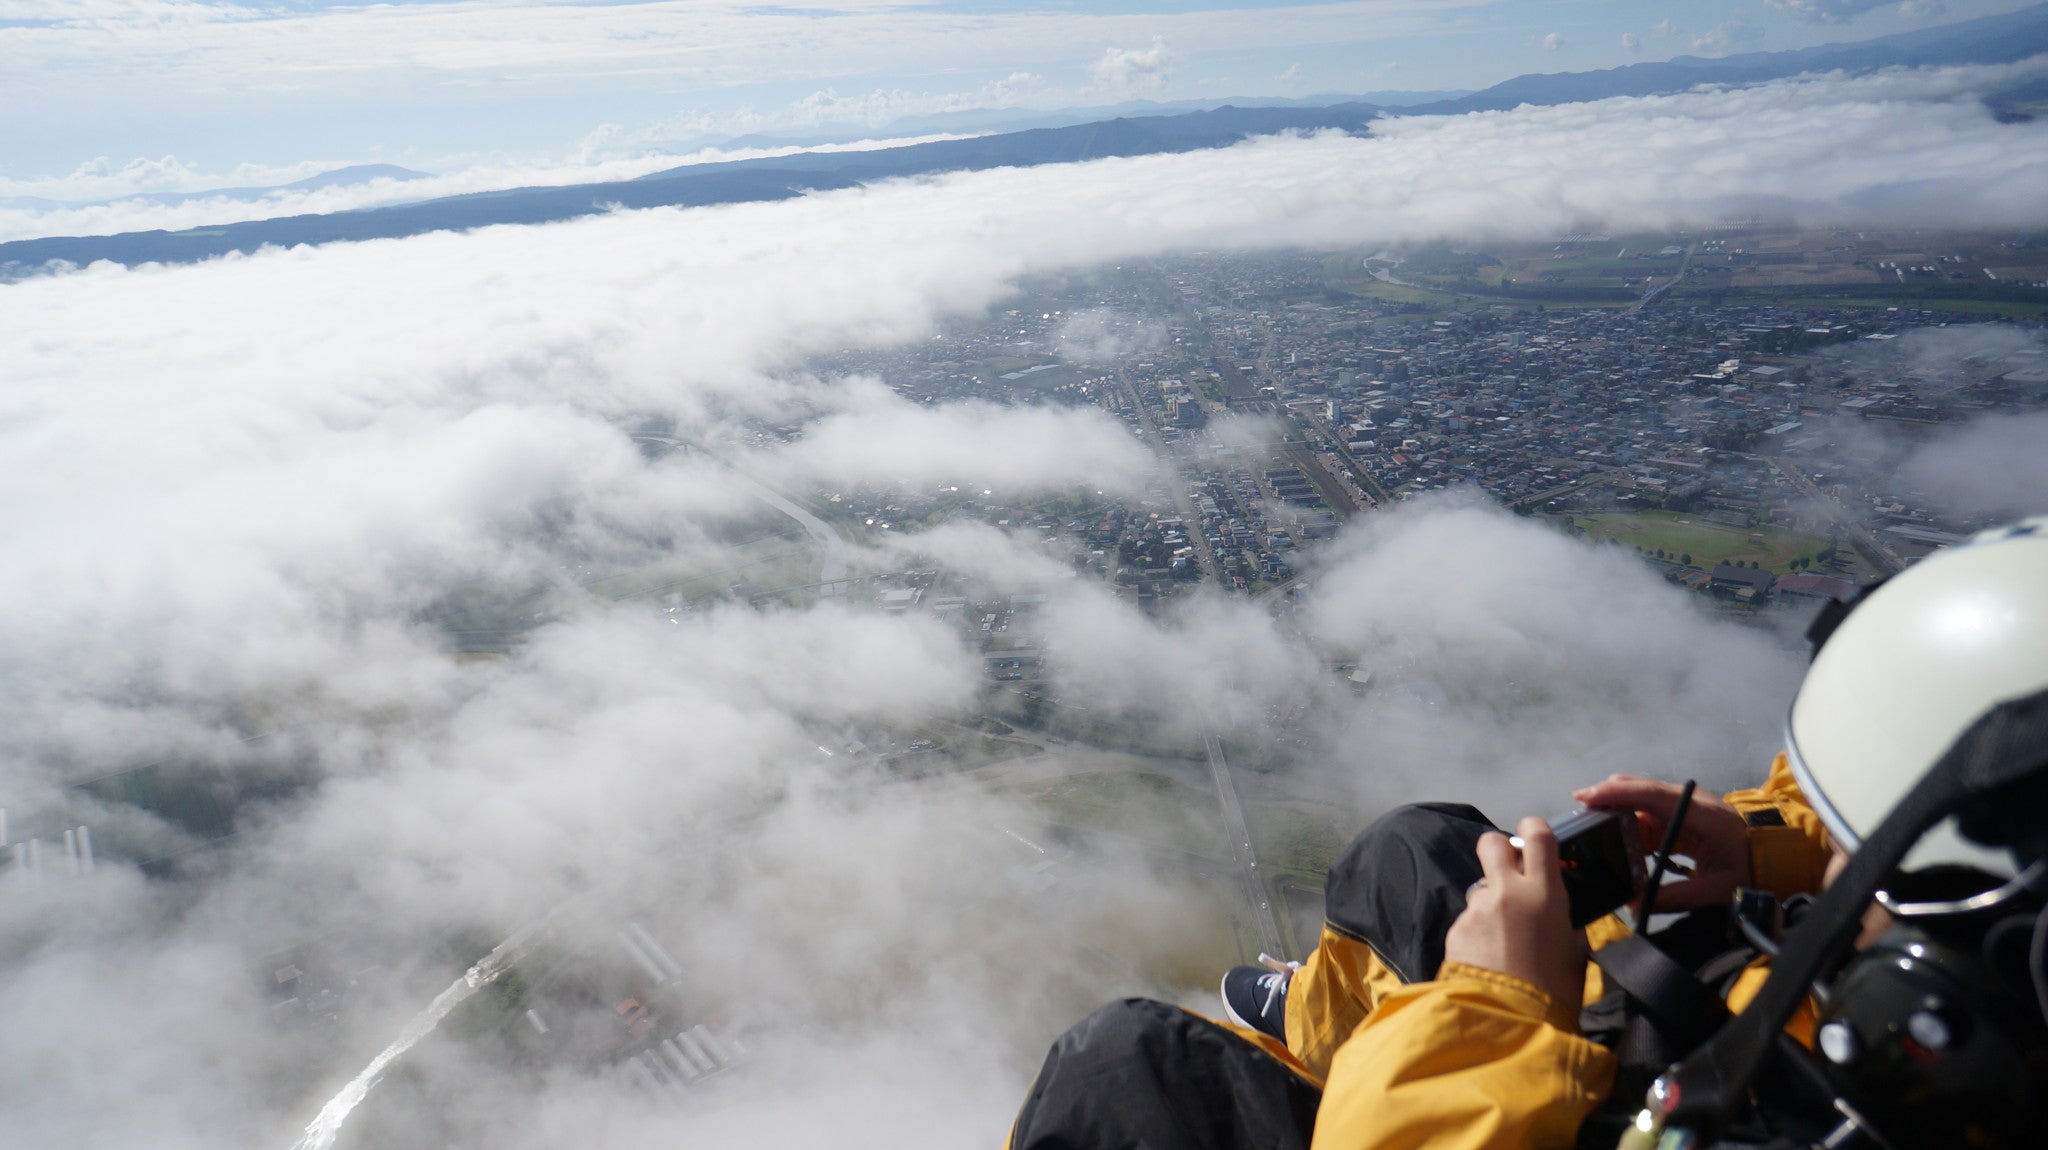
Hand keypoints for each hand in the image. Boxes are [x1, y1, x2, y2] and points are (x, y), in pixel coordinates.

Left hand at [1443, 816, 1585, 1009]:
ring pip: (1481, 887)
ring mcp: (1477, 909)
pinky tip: (1487, 958)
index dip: (1534, 828)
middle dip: (1499, 850)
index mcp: (1544, 893)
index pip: (1536, 835)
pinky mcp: (1456, 929)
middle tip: (1510, 873)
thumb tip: (1563, 918)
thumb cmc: (1556, 991)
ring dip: (1490, 902)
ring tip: (1502, 937)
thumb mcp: (1576, 953)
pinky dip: (1477, 932)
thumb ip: (1567, 924)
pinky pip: (1469, 919)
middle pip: (1492, 843)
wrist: (1512, 1021)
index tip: (1534, 836)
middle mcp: (1507, 892)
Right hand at [1572, 774, 1751, 911]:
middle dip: (1608, 798)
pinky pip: (1649, 815)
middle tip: (1580, 816)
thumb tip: (1631, 906)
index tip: (1585, 798)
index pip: (1651, 794)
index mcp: (1703, 814)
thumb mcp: (1714, 892)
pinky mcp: (1683, 815)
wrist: (1773, 865)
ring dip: (1619, 816)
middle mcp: (1691, 801)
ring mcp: (1687, 806)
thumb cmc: (1749, 875)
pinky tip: (1622, 845)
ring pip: (1641, 802)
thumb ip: (1673, 898)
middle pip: (1641, 789)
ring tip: (1598, 836)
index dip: (1616, 794)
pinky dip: (1632, 827)